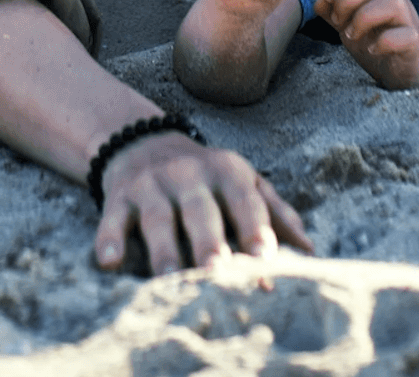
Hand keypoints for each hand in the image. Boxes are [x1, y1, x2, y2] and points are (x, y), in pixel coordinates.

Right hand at [94, 131, 311, 274]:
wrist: (143, 140)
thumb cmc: (206, 176)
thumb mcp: (244, 181)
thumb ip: (275, 212)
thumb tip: (309, 249)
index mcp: (228, 171)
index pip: (245, 201)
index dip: (255, 229)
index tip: (265, 260)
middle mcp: (189, 174)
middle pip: (201, 211)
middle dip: (209, 242)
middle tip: (217, 271)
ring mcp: (152, 184)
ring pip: (158, 218)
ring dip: (163, 249)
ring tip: (168, 278)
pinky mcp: (118, 195)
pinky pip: (112, 218)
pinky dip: (109, 238)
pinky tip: (109, 261)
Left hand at [314, 0, 418, 89]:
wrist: (410, 70)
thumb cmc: (379, 42)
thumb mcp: (350, 24)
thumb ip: (334, 12)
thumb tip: (319, 1)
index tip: (330, 3)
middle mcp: (397, 0)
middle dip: (347, 0)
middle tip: (338, 22)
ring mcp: (408, 21)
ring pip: (393, 3)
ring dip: (363, 18)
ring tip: (351, 35)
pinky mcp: (414, 45)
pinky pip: (406, 36)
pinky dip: (384, 42)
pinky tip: (372, 49)